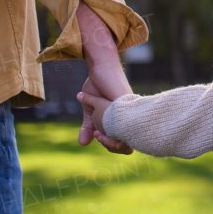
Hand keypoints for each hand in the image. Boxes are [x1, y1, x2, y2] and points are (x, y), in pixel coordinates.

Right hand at [76, 1, 132, 152]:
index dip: (112, 146)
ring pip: (126, 136)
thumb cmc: (97, 86)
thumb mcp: (90, 111)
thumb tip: (82, 144)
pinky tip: (101, 127)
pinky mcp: (126, 102)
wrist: (99, 67)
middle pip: (129, 143)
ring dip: (111, 139)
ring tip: (97, 132)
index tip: (97, 138)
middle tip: (97, 136)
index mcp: (124, 120)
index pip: (123, 142)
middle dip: (113, 146)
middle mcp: (130, 116)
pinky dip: (112, 129)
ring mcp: (129, 110)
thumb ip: (87, 127)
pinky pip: (123, 122)